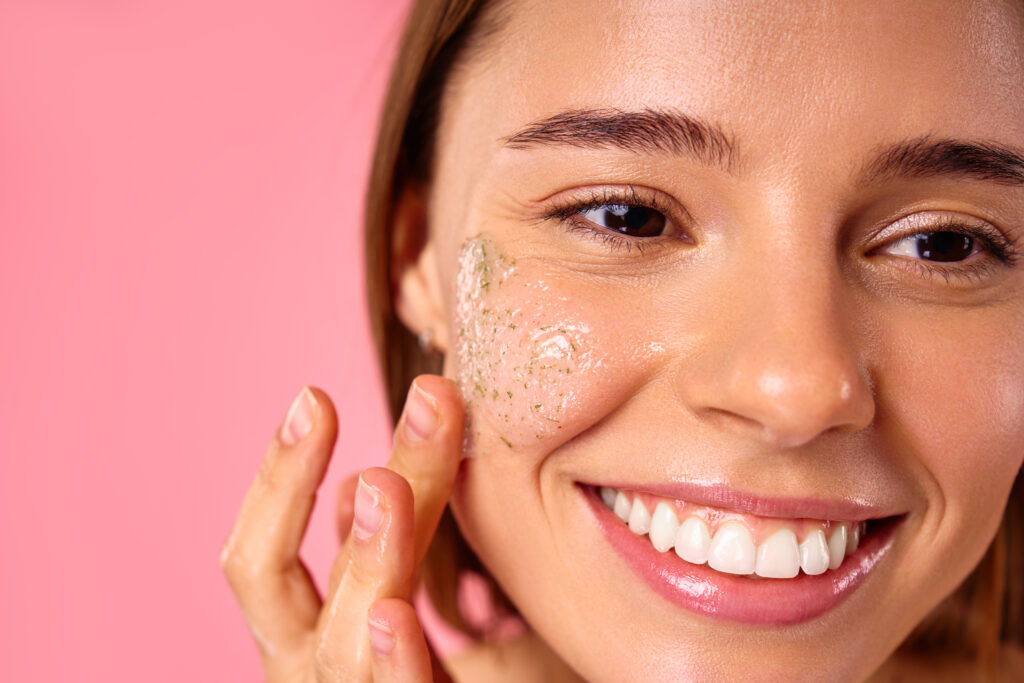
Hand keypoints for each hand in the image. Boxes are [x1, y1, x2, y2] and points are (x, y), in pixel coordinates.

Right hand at [221, 376, 463, 680]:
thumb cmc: (441, 678)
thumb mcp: (412, 609)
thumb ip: (385, 554)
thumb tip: (363, 483)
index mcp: (307, 638)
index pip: (262, 557)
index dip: (280, 477)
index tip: (314, 397)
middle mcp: (309, 674)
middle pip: (287, 582)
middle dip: (331, 488)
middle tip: (418, 401)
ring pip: (338, 646)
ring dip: (365, 559)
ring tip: (387, 487)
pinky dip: (394, 665)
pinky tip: (396, 620)